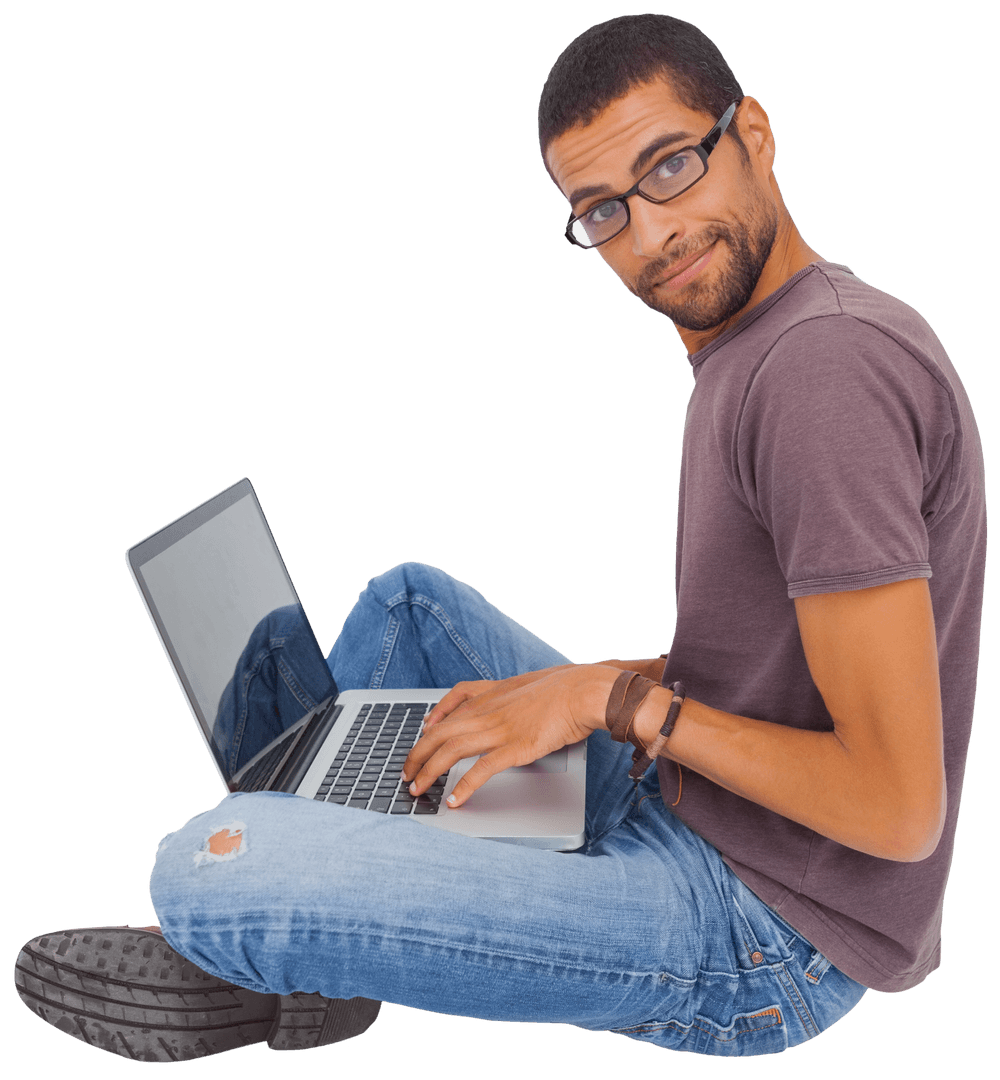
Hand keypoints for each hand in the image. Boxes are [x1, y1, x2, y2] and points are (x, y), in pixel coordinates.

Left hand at [402, 664, 618, 806]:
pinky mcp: (514, 748)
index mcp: (489, 695)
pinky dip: (463, 786)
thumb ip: (503, 695)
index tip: (419, 736)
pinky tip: (454, 799)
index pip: (447, 710)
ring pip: (450, 750)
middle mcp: (487, 712)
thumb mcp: (524, 684)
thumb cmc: (561, 688)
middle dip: (417, 755)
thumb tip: (494, 704)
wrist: (582, 691)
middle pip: (438, 733)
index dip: (428, 726)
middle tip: (406, 773)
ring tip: (417, 789)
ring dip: (429, 771)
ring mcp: (498, 730)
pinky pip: (480, 770)